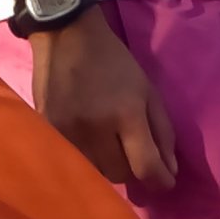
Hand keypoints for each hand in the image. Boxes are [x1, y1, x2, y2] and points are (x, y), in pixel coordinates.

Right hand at [32, 8, 177, 188]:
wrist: (66, 36)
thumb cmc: (114, 62)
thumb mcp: (148, 90)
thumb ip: (163, 132)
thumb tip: (170, 171)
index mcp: (126, 114)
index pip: (146, 166)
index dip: (160, 180)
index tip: (166, 181)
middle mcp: (96, 129)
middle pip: (120, 175)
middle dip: (133, 170)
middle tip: (135, 155)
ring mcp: (68, 132)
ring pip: (95, 173)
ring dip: (109, 167)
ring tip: (111, 148)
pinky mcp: (48, 131)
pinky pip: (73, 161)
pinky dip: (87, 159)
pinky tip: (91, 144)